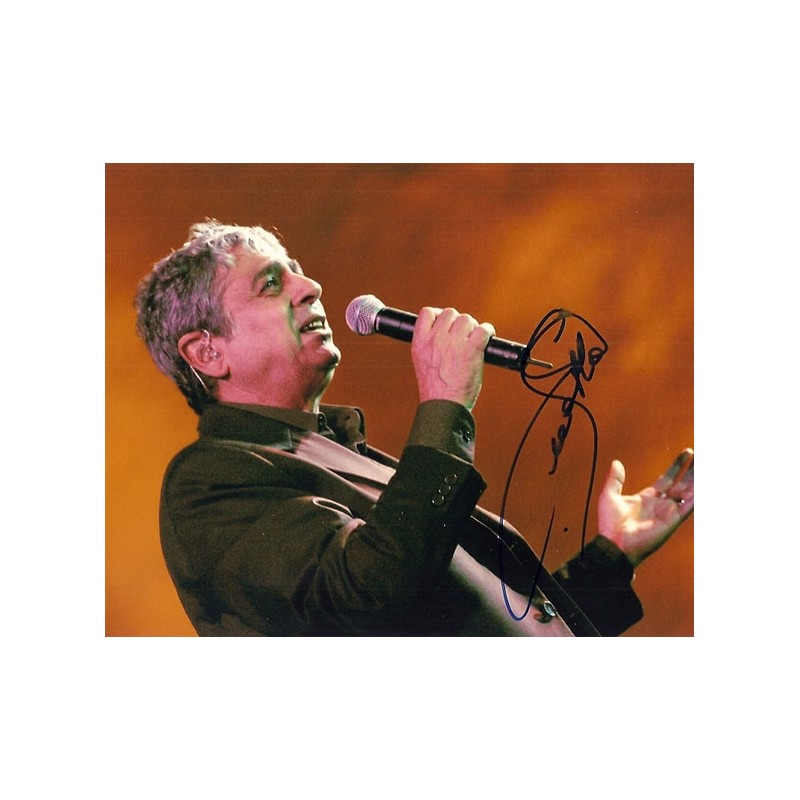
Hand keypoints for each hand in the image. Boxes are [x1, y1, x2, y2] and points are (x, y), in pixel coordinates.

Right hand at [411, 307, 495, 410]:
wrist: (443, 406)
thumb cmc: (435, 390)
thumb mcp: (422, 362)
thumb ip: (429, 346)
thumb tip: (443, 334)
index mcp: (420, 342)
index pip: (427, 313)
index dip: (439, 314)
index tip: (446, 323)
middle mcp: (435, 339)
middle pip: (450, 313)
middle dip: (458, 323)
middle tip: (463, 336)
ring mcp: (452, 343)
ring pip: (467, 319)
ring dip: (472, 327)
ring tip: (473, 340)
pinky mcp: (470, 350)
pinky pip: (483, 329)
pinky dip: (488, 331)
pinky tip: (487, 338)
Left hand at [597, 448, 693, 566]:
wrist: (614, 543)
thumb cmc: (610, 524)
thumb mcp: (610, 495)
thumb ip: (615, 479)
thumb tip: (616, 463)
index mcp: (648, 497)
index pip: (667, 478)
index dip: (677, 465)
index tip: (687, 453)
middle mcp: (661, 504)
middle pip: (681, 483)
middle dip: (691, 470)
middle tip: (700, 455)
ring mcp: (668, 512)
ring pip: (689, 492)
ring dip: (697, 479)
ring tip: (706, 465)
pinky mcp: (673, 520)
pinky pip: (690, 506)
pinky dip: (698, 496)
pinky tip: (704, 485)